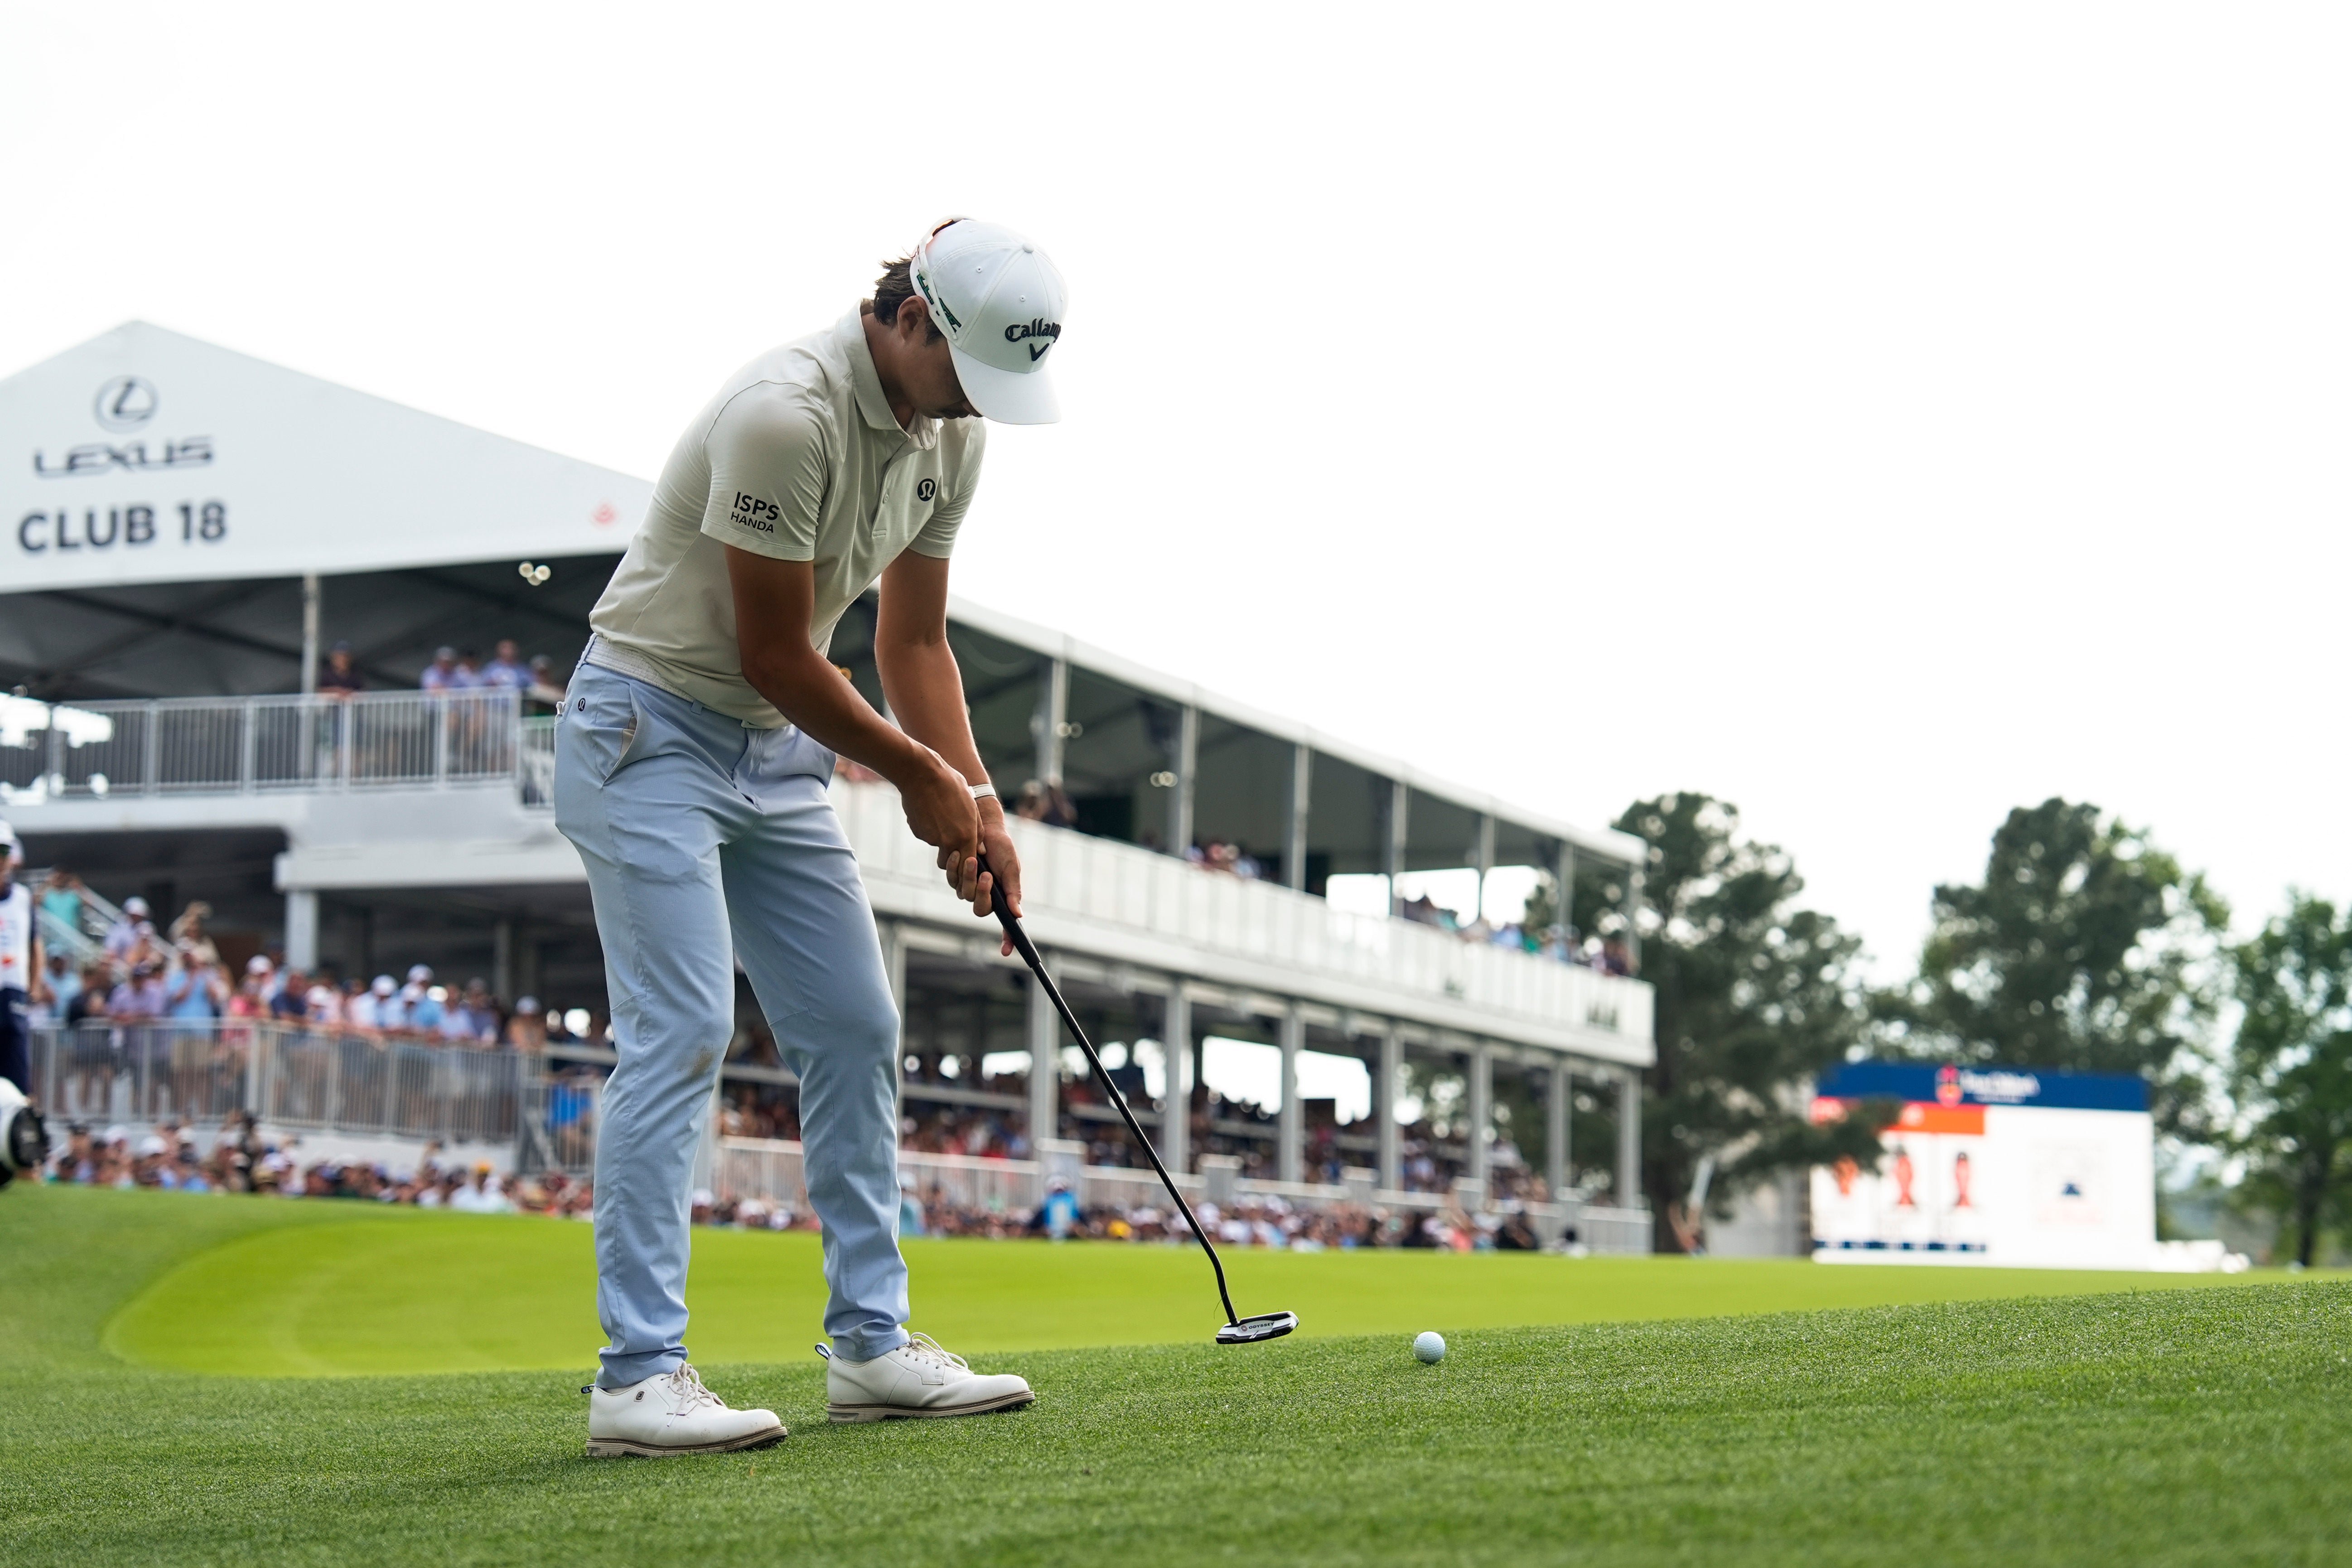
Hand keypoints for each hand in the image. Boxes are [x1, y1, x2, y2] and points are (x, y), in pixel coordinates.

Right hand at [895, 747, 980, 865]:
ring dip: (940, 837)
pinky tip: (930, 810)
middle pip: (949, 862)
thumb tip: (980, 849)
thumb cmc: (950, 784)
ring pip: (937, 845)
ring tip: (941, 812)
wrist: (921, 774)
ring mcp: (930, 838)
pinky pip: (926, 835)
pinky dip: (929, 828)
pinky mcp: (917, 832)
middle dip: (951, 858)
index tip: (966, 857)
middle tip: (951, 839)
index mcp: (965, 835)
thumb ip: (977, 830)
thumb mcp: (971, 805)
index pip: (968, 863)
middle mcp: (948, 841)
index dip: (967, 863)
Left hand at [935, 805, 1023, 953]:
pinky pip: (950, 879)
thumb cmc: (1002, 847)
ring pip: (963, 893)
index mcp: (1002, 896)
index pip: (1005, 924)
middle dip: (981, 892)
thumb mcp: (1011, 867)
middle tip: (986, 874)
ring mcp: (967, 886)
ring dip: (967, 876)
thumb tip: (1018, 915)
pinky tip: (959, 853)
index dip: (1006, 939)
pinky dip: (954, 867)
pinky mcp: (954, 875)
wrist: (984, 826)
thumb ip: (1014, 891)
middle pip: (980, 909)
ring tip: (972, 857)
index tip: (1005, 951)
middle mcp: (984, 895)